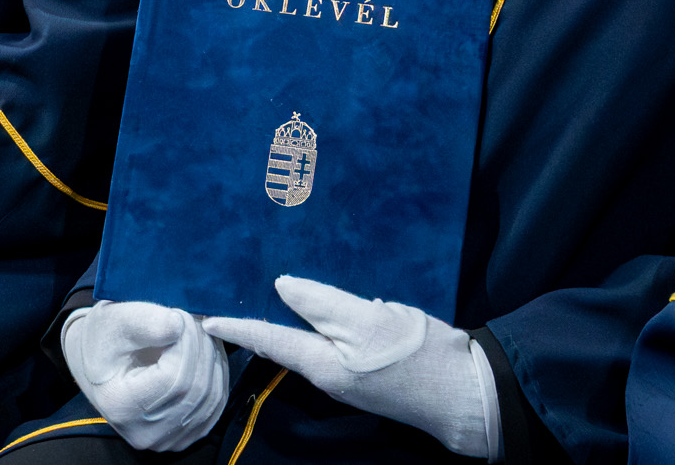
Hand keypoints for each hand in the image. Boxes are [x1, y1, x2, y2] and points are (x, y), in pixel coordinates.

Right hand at [62, 301, 228, 451]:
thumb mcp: (115, 321)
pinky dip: (217, 375)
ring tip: (198, 331)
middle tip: (193, 318)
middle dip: (202, 347)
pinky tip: (204, 351)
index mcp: (121, 407)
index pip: (173, 379)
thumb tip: (178, 325)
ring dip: (213, 358)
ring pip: (211, 398)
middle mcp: (143, 433)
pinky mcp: (183, 437)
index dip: (186, 343)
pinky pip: (215, 406)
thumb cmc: (105, 338)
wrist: (99, 362)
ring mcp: (166, 440)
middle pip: (195, 390)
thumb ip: (144, 320)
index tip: (180, 315)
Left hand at [204, 277, 499, 459]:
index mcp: (322, 364)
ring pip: (310, 335)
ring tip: (264, 281)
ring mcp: (350, 370)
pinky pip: (337, 334)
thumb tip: (281, 285)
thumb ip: (324, 305)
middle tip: (231, 287)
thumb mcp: (370, 325)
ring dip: (289, 312)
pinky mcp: (372, 363)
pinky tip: (323, 292)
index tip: (204, 317)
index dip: (236, 326)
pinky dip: (322, 313)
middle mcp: (329, 370)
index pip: (268, 339)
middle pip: (284, 338)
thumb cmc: (418, 358)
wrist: (469, 394)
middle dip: (257, 314)